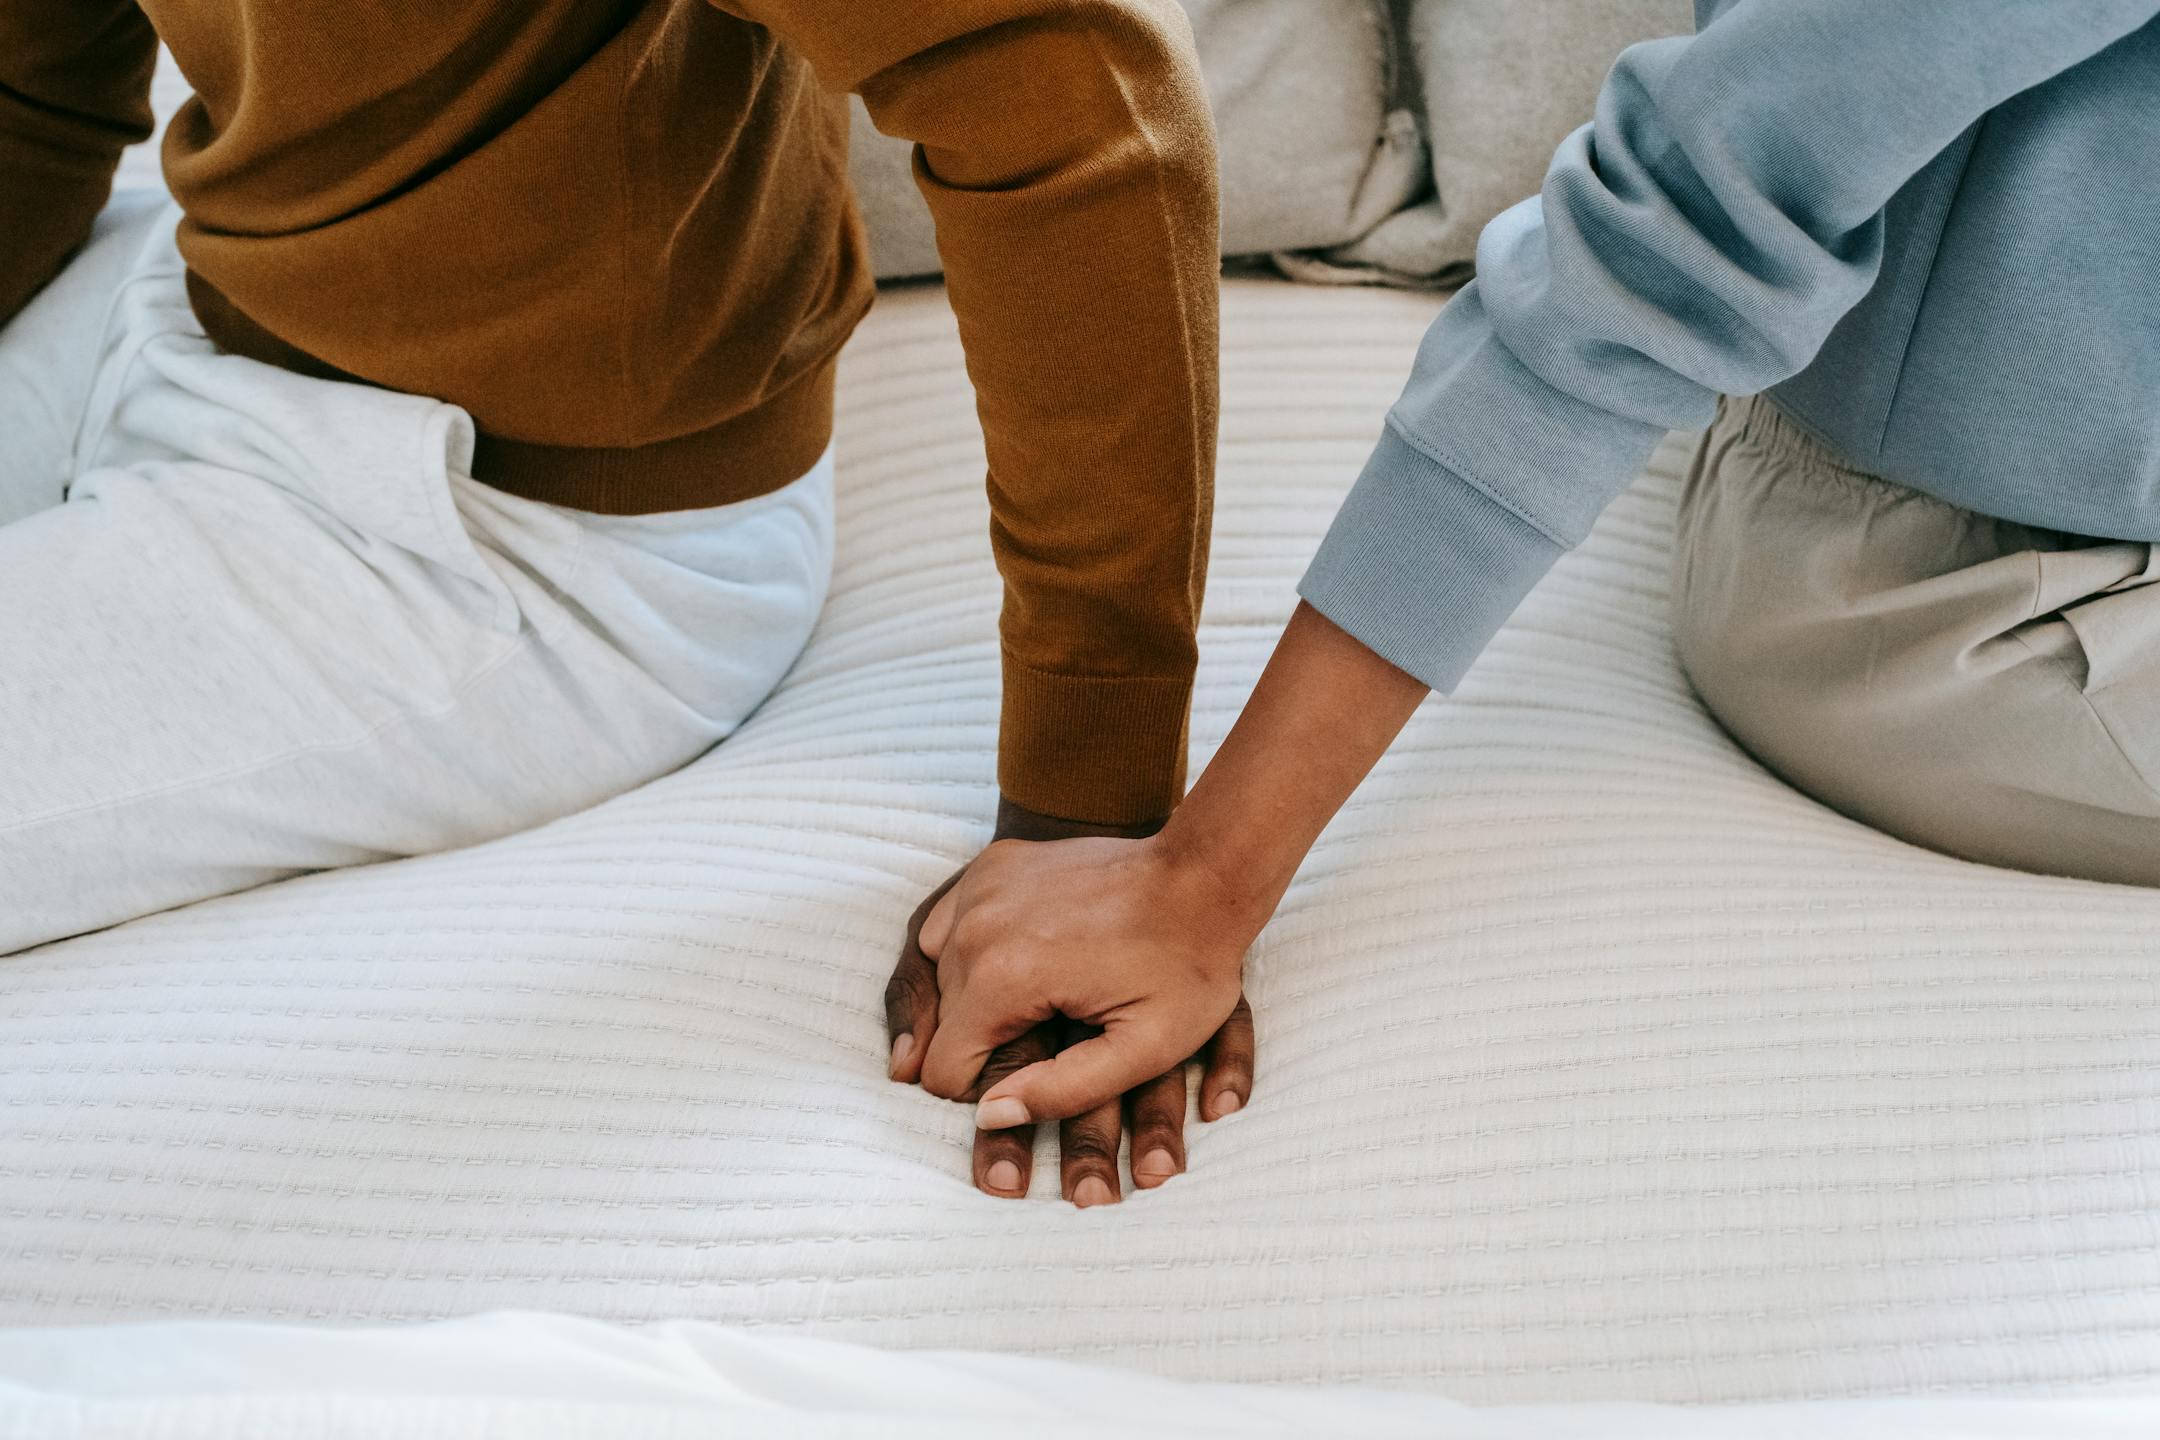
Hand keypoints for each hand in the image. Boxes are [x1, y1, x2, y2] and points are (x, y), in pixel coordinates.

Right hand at [913, 829, 1263, 1137]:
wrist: (1204, 876)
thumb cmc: (1187, 967)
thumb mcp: (1144, 1050)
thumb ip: (1062, 1092)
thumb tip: (988, 1116)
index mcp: (1005, 977)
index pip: (943, 1070)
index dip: (985, 1094)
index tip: (1034, 1083)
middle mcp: (976, 927)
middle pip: (939, 1024)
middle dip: (982, 1046)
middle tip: (1048, 1038)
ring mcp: (980, 886)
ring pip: (939, 976)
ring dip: (973, 1000)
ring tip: (1038, 1003)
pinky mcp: (991, 864)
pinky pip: (947, 927)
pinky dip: (969, 953)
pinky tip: (1017, 962)